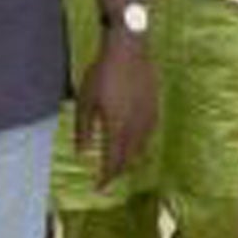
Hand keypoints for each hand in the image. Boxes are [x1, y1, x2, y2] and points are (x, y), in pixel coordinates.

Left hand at [75, 31, 156, 185]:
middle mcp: (136, 128)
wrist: (129, 49)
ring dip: (130, 160)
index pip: (113, 162)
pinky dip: (140, 145)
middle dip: (118, 172)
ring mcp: (148, 118)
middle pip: (129, 159)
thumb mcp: (85, 101)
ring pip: (141, 149)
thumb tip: (82, 154)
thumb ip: (83, 130)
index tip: (99, 188)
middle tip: (108, 179)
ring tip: (120, 165)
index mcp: (117, 128)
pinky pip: (148, 135)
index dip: (106, 178)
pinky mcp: (155, 108)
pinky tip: (134, 143)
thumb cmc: (103, 73)